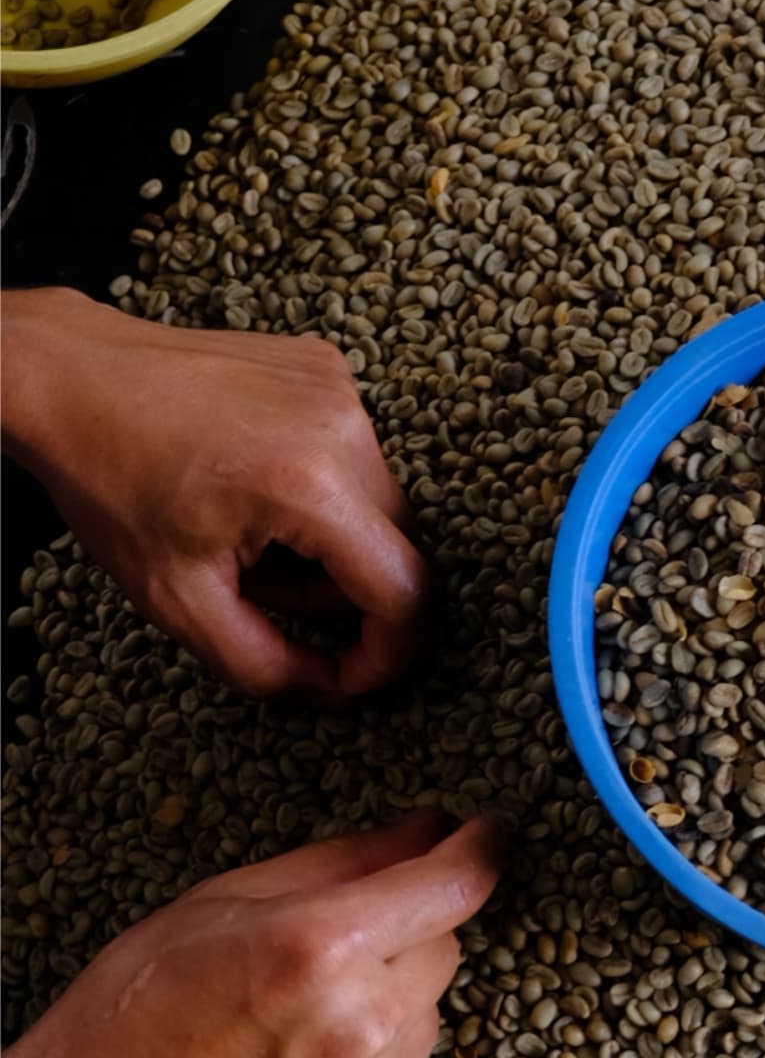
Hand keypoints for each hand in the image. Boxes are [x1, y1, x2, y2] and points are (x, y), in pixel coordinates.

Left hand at [0, 289, 427, 698]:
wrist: (69, 376)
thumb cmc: (109, 479)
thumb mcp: (176, 599)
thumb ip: (264, 664)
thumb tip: (335, 688)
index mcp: (309, 485)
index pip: (403, 591)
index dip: (389, 652)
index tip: (352, 674)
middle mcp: (343, 428)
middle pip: (395, 549)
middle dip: (340, 591)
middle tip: (261, 584)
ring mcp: (341, 390)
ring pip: (379, 507)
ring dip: (331, 540)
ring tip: (251, 527)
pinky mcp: (331, 369)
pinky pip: (357, 457)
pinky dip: (321, 488)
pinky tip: (258, 479)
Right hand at [0, 812, 506, 1057]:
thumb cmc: (140, 1003)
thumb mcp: (228, 899)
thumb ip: (345, 861)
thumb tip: (429, 828)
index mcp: (324, 946)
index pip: (452, 887)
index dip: (478, 852)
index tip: (485, 835)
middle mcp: (360, 1023)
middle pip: (446, 952)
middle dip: (408, 937)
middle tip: (334, 947)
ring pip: (427, 1020)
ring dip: (389, 1005)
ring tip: (299, 1018)